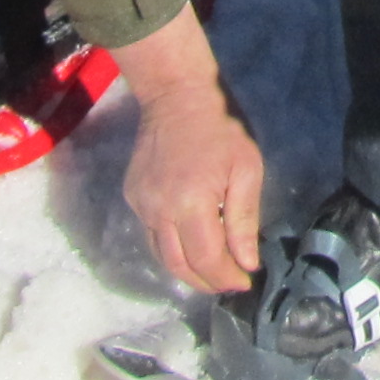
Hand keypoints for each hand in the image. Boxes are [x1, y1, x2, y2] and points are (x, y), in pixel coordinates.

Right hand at [115, 11, 262, 293]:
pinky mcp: (132, 197)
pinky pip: (152, 235)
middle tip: (230, 283)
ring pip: (162, 255)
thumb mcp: (246, 169)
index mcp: (190, 203)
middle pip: (179, 266)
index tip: (245, 282)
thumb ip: (244, 220)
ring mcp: (141, 205)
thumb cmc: (221, 129)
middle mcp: (158, 210)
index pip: (206, 259)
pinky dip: (172, 249)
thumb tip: (247, 263)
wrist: (177, 96)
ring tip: (213, 273)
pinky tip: (191, 246)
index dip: (226, 278)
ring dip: (188, 271)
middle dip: (207, 282)